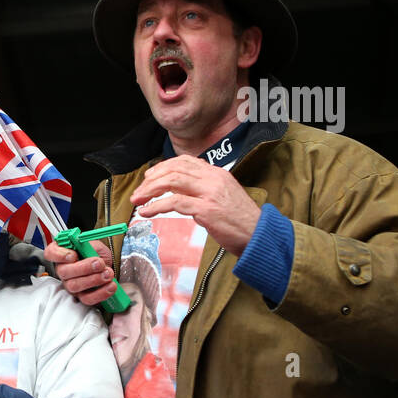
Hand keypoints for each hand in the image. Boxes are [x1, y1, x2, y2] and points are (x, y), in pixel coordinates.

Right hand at [44, 238, 115, 306]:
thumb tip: (85, 246)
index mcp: (63, 253)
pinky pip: (87, 298)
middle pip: (63, 272)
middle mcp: (63, 269)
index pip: (51, 253)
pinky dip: (101, 292)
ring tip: (108, 273)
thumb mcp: (94, 244)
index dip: (59, 255)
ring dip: (94, 279)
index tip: (73, 255)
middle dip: (84, 268)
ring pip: (74, 286)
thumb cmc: (97, 255)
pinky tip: (110, 285)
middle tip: (99, 263)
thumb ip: (88, 244)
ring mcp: (70, 284)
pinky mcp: (81, 296)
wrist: (108, 267)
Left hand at [129, 156, 261, 254]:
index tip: (149, 177)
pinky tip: (146, 212)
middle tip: (138, 192)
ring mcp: (210, 193)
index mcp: (217, 173)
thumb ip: (203, 190)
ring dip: (149, 191)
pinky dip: (156, 206)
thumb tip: (179, 192)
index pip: (184, 162)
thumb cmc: (239, 220)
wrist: (259, 235)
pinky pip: (174, 203)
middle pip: (174, 170)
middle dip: (151, 180)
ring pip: (172, 182)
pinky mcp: (207, 210)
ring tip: (137, 200)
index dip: (162, 167)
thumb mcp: (222, 197)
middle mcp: (213, 179)